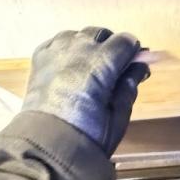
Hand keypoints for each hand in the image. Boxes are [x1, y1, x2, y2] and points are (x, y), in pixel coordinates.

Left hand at [22, 27, 148, 154]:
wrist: (47, 147)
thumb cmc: (89, 135)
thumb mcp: (119, 115)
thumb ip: (130, 84)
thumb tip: (140, 65)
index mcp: (101, 62)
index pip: (125, 41)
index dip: (132, 52)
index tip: (134, 65)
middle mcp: (78, 49)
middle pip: (100, 33)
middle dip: (110, 46)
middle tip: (112, 68)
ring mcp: (55, 52)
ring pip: (77, 35)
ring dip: (87, 45)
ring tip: (88, 67)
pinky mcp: (39, 58)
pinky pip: (56, 42)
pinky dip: (66, 48)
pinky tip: (68, 66)